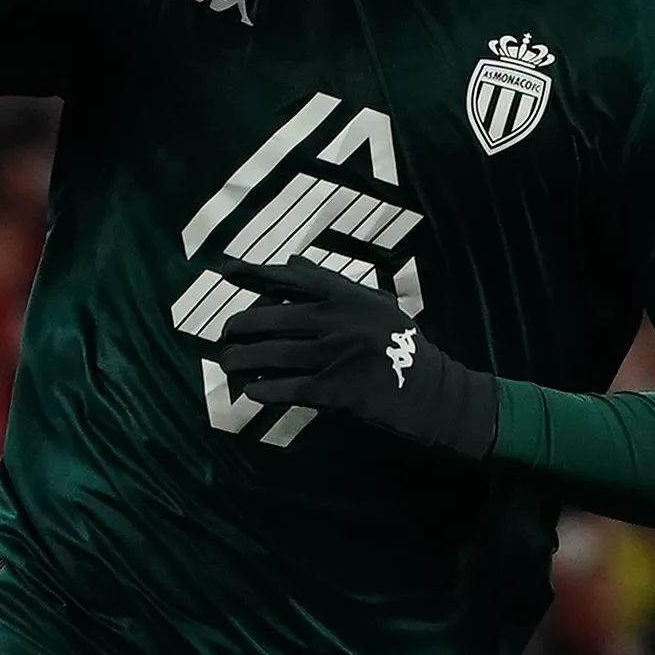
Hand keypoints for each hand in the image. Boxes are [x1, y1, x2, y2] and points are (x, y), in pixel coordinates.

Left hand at [206, 254, 498, 460]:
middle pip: (273, 318)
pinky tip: (251, 392)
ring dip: (242, 360)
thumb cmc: (401, 346)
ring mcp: (334, 355)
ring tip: (227, 363)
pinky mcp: (334, 389)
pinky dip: (265, 389)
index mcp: (347, 295)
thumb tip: (293, 263)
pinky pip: (287, 388)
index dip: (253, 274)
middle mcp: (338, 320)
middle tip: (224, 334)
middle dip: (240, 326)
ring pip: (273, 355)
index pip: (291, 279)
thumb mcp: (374, 305)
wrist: (431, 391)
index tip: (224, 272)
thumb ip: (334, 286)